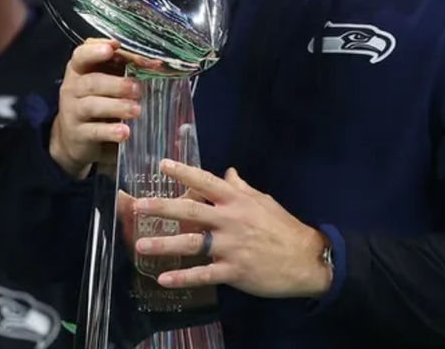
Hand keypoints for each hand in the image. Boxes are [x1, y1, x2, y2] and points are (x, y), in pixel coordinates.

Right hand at [48, 39, 142, 179]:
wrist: (76, 136)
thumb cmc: (97, 98)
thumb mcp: (106, 79)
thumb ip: (125, 66)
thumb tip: (155, 63)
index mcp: (79, 69)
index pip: (81, 55)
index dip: (95, 51)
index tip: (112, 49)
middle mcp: (73, 88)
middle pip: (92, 82)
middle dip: (116, 84)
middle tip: (137, 88)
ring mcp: (73, 112)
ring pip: (92, 106)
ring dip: (116, 106)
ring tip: (136, 110)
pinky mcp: (78, 134)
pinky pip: (94, 131)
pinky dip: (110, 131)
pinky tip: (125, 132)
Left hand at [133, 159, 332, 299]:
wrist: (306, 260)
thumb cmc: (283, 227)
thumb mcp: (263, 202)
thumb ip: (241, 188)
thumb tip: (227, 172)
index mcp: (238, 201)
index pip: (207, 182)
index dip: (184, 173)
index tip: (161, 165)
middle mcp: (231, 221)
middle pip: (191, 212)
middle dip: (163, 208)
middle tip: (138, 206)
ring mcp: (232, 247)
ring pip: (192, 244)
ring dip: (164, 245)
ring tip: (141, 245)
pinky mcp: (234, 271)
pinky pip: (204, 275)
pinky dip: (183, 278)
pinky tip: (164, 279)